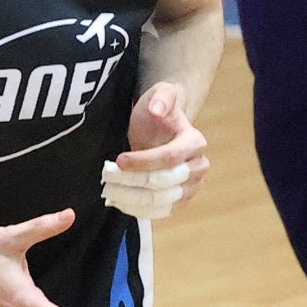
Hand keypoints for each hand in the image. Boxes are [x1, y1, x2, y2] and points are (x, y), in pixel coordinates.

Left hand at [102, 82, 209, 220]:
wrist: (162, 130)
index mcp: (195, 142)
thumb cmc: (158, 112)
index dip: (142, 162)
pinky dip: (138, 210)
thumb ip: (162, 97)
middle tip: (107, 179)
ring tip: (110, 192)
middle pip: (163, 183)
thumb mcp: (160, 94)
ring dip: (132, 199)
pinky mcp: (181, 202)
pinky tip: (120, 202)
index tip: (118, 160)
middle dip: (132, 182)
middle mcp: (199, 167)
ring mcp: (191, 187)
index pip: (169, 158)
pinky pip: (160, 213)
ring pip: (160, 202)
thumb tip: (157, 109)